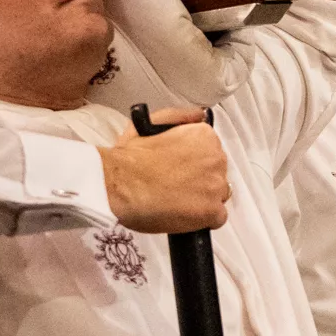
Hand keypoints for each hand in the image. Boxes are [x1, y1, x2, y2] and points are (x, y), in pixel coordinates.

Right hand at [99, 108, 228, 232]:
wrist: (117, 185)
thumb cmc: (129, 158)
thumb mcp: (150, 123)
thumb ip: (180, 116)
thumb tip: (201, 115)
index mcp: (204, 136)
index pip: (212, 153)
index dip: (194, 163)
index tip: (179, 169)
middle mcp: (216, 159)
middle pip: (216, 174)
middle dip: (200, 180)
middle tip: (174, 185)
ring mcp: (216, 186)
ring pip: (217, 196)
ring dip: (202, 200)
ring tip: (176, 201)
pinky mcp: (212, 211)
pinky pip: (216, 218)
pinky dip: (202, 219)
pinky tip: (182, 215)